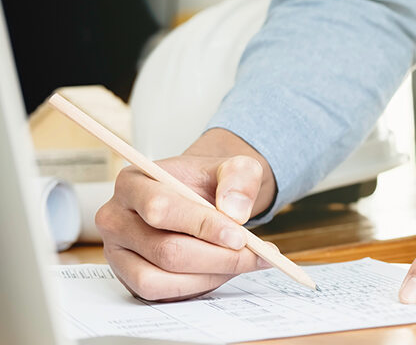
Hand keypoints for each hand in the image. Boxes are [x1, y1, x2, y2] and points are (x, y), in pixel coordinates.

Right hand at [96, 129, 277, 300]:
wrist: (200, 197)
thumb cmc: (208, 183)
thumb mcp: (233, 167)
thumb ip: (240, 178)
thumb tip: (235, 212)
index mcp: (133, 183)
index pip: (160, 209)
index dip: (203, 226)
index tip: (239, 237)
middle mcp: (115, 218)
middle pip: (165, 250)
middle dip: (218, 257)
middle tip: (254, 255)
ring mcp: (118, 252)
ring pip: (160, 279)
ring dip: (209, 276)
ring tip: (240, 261)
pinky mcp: (129, 276)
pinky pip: (161, 293)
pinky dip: (198, 287)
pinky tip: (221, 270)